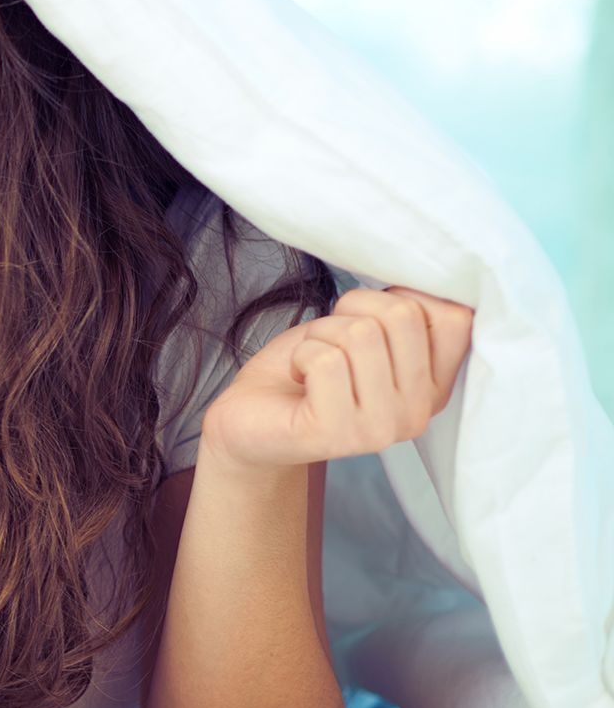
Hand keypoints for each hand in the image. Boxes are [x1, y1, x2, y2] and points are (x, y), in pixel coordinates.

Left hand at [200, 286, 473, 469]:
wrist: (252, 417)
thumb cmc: (309, 367)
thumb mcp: (368, 331)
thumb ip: (404, 314)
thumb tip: (423, 272)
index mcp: (434, 386)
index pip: (455, 318)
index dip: (405, 295)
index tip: (368, 315)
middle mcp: (418, 413)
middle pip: (403, 316)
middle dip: (352, 309)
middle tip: (329, 338)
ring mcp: (381, 429)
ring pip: (362, 334)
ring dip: (321, 333)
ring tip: (310, 359)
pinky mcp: (337, 434)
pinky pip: (325, 360)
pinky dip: (301, 354)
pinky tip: (298, 377)